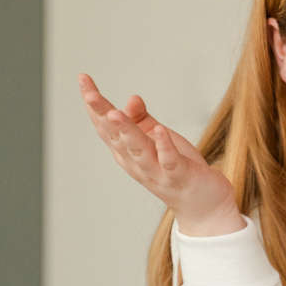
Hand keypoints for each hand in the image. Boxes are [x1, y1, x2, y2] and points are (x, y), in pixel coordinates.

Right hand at [80, 74, 240, 235]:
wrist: (203, 206)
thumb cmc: (178, 169)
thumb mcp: (157, 138)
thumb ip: (142, 119)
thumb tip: (132, 98)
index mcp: (127, 152)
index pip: (105, 125)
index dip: (94, 104)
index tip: (83, 79)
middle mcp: (136, 163)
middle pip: (115, 136)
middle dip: (101, 114)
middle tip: (88, 93)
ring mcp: (157, 171)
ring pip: (137, 149)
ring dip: (125, 131)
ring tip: (115, 112)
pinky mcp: (179, 176)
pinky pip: (169, 160)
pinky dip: (163, 146)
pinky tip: (159, 130)